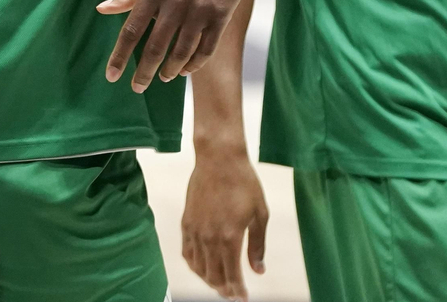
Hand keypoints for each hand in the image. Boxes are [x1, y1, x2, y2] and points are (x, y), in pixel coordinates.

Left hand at [98, 0, 256, 91]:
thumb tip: (102, 10)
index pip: (132, 29)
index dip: (120, 56)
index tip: (112, 75)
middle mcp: (176, 1)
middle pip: (156, 47)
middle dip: (144, 72)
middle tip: (137, 87)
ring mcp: (200, 10)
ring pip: (181, 52)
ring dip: (170, 70)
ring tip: (163, 77)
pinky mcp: (221, 15)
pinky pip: (206, 49)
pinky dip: (195, 64)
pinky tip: (186, 69)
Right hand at [182, 148, 267, 300]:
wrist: (219, 158)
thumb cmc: (245, 183)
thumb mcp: (260, 214)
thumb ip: (257, 245)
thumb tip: (258, 270)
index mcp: (229, 237)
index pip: (231, 275)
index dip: (237, 291)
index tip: (243, 299)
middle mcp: (209, 238)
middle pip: (213, 275)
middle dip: (224, 289)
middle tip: (233, 294)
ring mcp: (195, 230)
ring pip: (198, 267)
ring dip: (209, 280)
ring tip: (220, 284)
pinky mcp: (186, 222)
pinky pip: (187, 253)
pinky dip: (194, 265)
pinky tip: (202, 268)